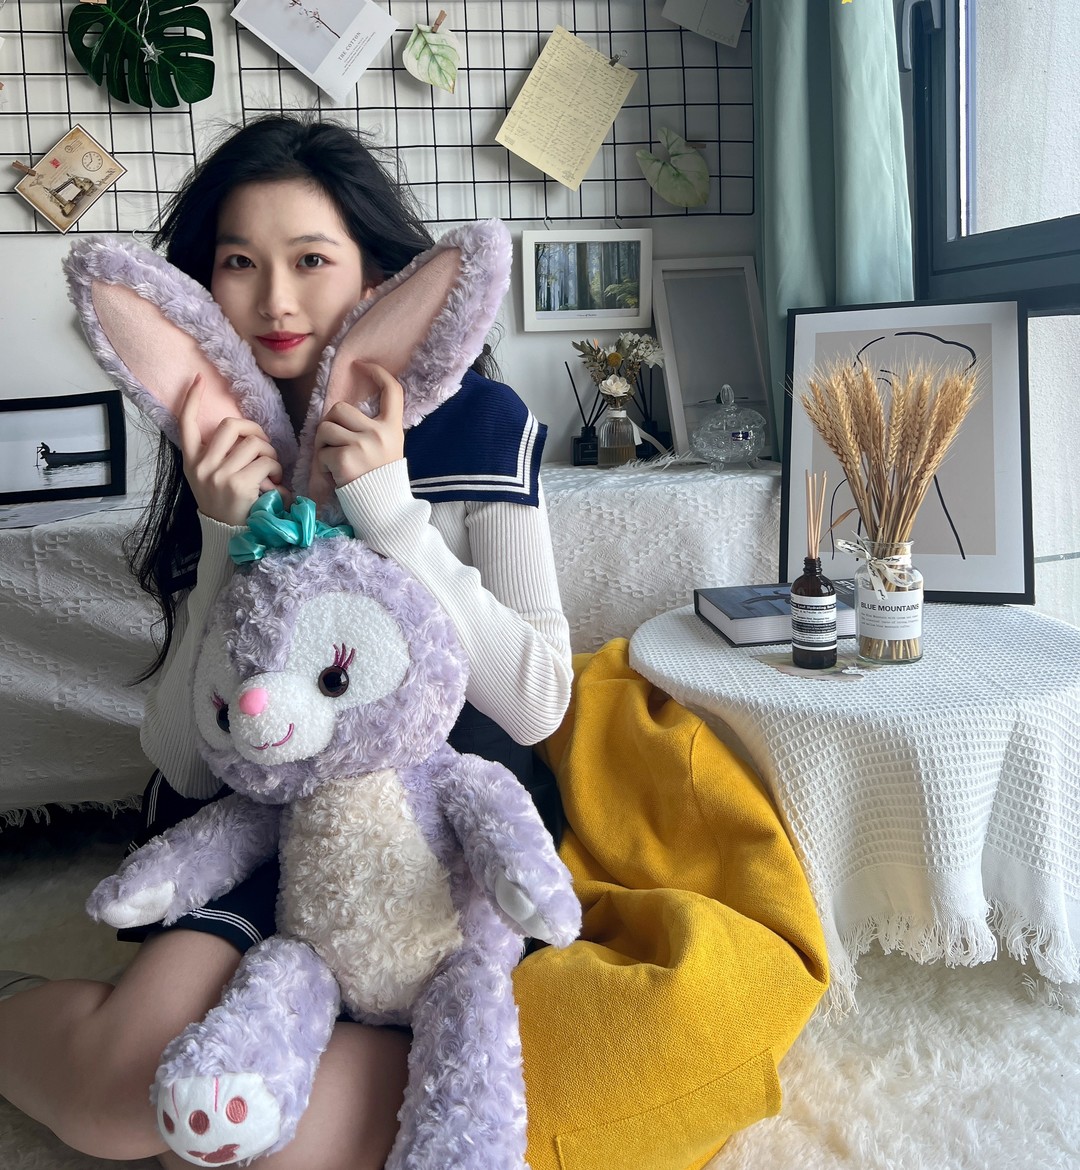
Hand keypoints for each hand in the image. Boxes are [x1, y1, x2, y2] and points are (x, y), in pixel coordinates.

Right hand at [178, 374, 283, 526]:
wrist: (226, 536)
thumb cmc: (223, 505)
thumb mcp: (207, 479)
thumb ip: (215, 456)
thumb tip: (240, 435)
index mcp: (191, 461)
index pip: (185, 423)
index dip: (191, 399)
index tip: (197, 380)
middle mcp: (202, 466)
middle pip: (230, 425)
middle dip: (254, 429)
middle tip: (264, 446)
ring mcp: (219, 475)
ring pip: (253, 443)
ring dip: (270, 454)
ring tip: (272, 470)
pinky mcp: (239, 484)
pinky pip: (266, 462)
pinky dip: (277, 470)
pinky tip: (275, 484)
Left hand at [314, 361, 404, 487]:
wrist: (384, 511)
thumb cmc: (381, 481)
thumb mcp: (388, 450)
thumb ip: (374, 429)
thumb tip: (341, 412)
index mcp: (393, 428)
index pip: (392, 391)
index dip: (378, 373)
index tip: (364, 366)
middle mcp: (380, 433)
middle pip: (340, 408)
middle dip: (330, 423)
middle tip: (335, 445)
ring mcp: (363, 445)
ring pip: (325, 427)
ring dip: (322, 444)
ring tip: (333, 461)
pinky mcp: (346, 459)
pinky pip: (321, 452)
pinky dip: (321, 465)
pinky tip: (334, 476)